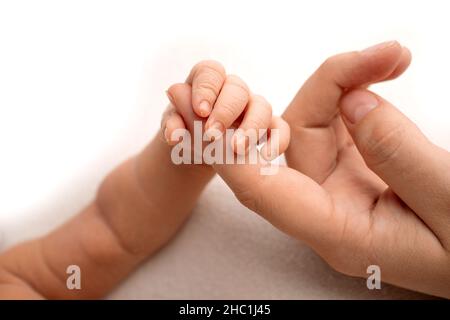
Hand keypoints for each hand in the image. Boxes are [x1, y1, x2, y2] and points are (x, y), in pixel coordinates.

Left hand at [163, 61, 289, 160]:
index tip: (200, 110)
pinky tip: (266, 156)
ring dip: (251, 127)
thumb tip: (172, 116)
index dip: (207, 89)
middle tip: (212, 135)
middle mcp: (232, 90)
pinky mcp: (267, 126)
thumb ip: (172, 121)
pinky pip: (280, 128)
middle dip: (226, 112)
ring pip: (262, 106)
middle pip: (238, 89)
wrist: (195, 148)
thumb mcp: (172, 125)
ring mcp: (252, 107)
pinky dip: (277, 140)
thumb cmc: (183, 129)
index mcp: (207, 81)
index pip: (211, 72)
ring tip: (236, 150)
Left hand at [213, 41, 449, 297]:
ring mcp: (339, 187)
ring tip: (392, 58)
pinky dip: (356, 92)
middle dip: (325, 88)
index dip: (231, 149)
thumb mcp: (448, 205)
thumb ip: (399, 156)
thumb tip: (354, 103)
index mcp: (336, 231)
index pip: (262, 190)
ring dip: (345, 84)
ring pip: (316, 124)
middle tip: (379, 55)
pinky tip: (383, 72)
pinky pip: (340, 123)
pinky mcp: (356, 169)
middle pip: (293, 140)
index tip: (212, 112)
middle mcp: (326, 208)